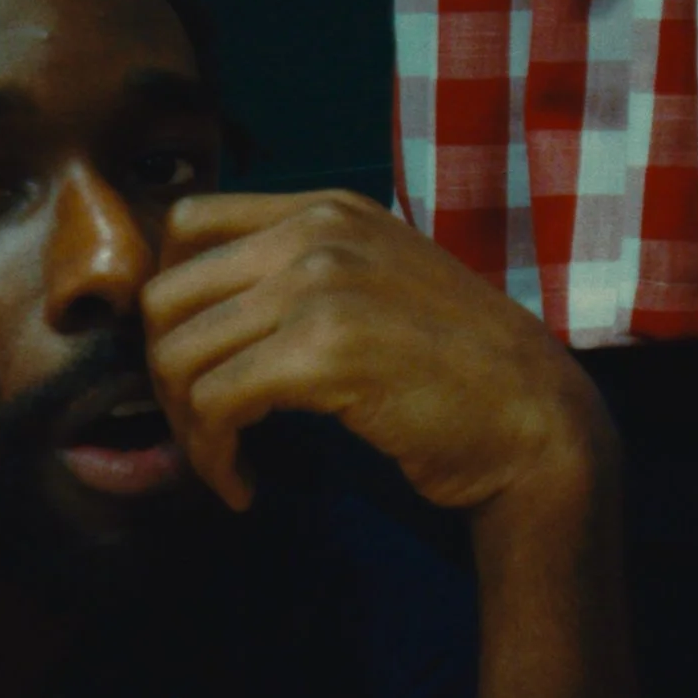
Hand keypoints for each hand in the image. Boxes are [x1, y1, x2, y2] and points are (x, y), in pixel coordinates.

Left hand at [141, 191, 606, 512]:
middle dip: (163, 377)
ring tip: (223, 464)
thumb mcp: (376, 290)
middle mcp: (317, 233)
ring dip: (185, 427)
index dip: (169, 305)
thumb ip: (300, 282)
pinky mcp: (326, 350)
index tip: (190, 366)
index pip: (187, 224)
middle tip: (200, 430)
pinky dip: (214, 458)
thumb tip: (201, 322)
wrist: (535, 421)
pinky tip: (244, 486)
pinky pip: (214, 404)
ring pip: (178, 354)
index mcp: (327, 211)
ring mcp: (321, 284)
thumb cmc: (456, 375)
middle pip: (165, 295)